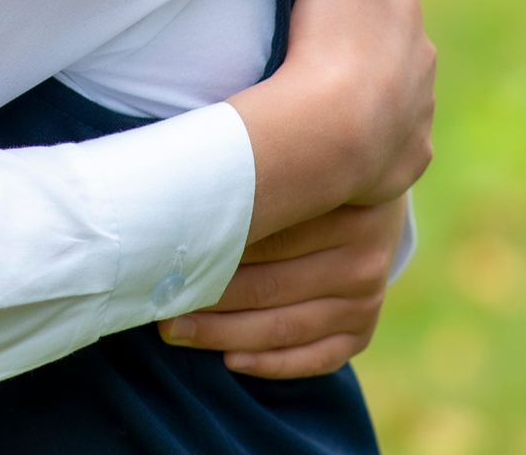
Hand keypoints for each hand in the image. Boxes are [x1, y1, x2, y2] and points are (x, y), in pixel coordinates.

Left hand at [158, 198, 406, 377]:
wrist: (367, 200)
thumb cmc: (304, 178)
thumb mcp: (288, 162)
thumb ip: (247, 177)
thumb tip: (173, 192)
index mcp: (343, 209)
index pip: (265, 237)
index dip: (211, 250)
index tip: (164, 260)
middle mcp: (361, 259)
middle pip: (269, 286)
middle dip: (208, 298)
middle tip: (158, 301)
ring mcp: (365, 300)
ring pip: (284, 327)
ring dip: (224, 334)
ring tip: (176, 330)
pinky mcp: (362, 331)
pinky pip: (316, 358)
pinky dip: (271, 363)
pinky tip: (231, 360)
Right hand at [229, 0, 434, 240]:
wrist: (331, 131)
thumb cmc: (326, 39)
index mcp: (405, 6)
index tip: (311, 12)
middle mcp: (424, 54)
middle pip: (385, 39)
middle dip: (357, 44)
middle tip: (310, 56)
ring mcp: (420, 109)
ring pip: (392, 90)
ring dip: (364, 92)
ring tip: (319, 101)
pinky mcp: (413, 154)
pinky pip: (390, 140)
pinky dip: (369, 139)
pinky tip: (337, 139)